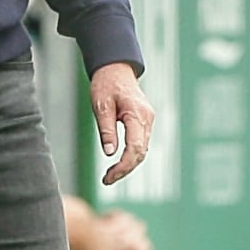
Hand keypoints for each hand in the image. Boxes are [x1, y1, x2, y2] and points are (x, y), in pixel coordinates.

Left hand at [90, 62, 153, 186]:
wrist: (116, 69)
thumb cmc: (106, 84)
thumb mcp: (101, 106)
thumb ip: (106, 129)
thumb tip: (109, 153)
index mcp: (137, 114)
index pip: (135, 148)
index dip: (124, 166)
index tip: (109, 177)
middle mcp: (147, 119)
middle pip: (141, 152)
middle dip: (125, 169)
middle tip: (106, 180)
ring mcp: (148, 121)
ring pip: (142, 150)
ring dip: (128, 165)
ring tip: (110, 176)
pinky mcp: (144, 122)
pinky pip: (140, 143)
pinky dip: (131, 156)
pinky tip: (118, 164)